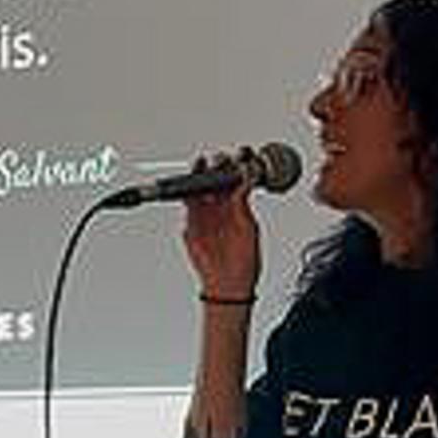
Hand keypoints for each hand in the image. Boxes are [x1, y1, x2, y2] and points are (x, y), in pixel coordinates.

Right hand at [181, 156, 260, 298]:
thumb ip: (243, 205)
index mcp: (238, 208)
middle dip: (218, 166)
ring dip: (201, 175)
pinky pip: (187, 203)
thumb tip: (244, 182)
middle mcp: (221, 208)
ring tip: (203, 163)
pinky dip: (188, 192)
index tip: (242, 154)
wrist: (228, 284)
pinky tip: (193, 183)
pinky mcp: (192, 223)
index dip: (239, 166)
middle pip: (216, 180)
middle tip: (220, 158)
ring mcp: (206, 215)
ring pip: (200, 188)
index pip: (236, 180)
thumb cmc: (244, 261)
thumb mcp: (249, 229)